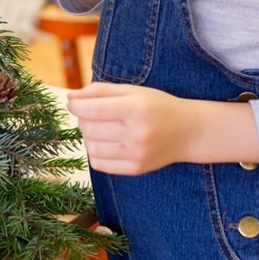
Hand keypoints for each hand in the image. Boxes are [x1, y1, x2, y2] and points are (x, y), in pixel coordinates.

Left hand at [68, 82, 194, 174]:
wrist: (188, 131)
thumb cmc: (156, 106)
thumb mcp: (132, 90)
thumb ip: (99, 91)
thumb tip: (70, 96)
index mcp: (136, 108)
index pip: (92, 110)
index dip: (75, 106)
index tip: (73, 102)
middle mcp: (137, 133)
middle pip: (89, 128)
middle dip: (82, 119)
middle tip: (90, 113)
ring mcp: (137, 154)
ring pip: (91, 147)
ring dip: (88, 136)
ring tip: (99, 128)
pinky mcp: (136, 169)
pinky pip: (99, 164)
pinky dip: (96, 152)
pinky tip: (106, 143)